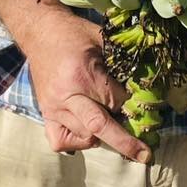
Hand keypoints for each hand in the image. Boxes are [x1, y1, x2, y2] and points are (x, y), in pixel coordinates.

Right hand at [25, 14, 151, 164]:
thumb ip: (122, 62)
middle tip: (145, 155)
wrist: (40, 32)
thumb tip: (146, 85)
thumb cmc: (74, 34)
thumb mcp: (102, 40)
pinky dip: (78, 142)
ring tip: (111, 122)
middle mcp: (66, 95)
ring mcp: (53, 108)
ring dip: (103, 135)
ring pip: (84, 136)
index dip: (130, 105)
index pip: (115, 101)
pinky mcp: (45, 115)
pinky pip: (60, 142)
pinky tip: (88, 132)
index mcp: (82, 73)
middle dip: (125, 142)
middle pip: (100, 126)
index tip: (141, 104)